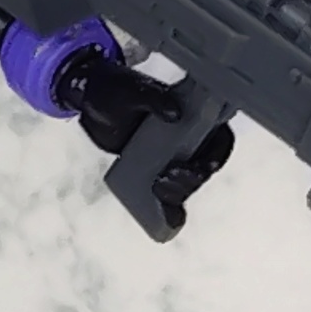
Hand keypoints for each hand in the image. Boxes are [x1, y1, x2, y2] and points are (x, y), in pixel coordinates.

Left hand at [55, 50, 235, 220]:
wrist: (91, 103)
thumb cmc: (117, 90)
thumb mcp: (133, 91)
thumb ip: (154, 97)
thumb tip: (175, 113)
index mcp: (193, 114)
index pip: (219, 136)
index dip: (218, 154)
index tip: (204, 164)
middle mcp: (189, 138)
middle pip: (205, 166)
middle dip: (193, 178)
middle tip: (168, 178)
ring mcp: (173, 157)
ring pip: (189, 184)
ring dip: (180, 193)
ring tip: (158, 191)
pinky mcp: (156, 173)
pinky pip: (169, 196)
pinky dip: (170, 210)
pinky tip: (166, 221)